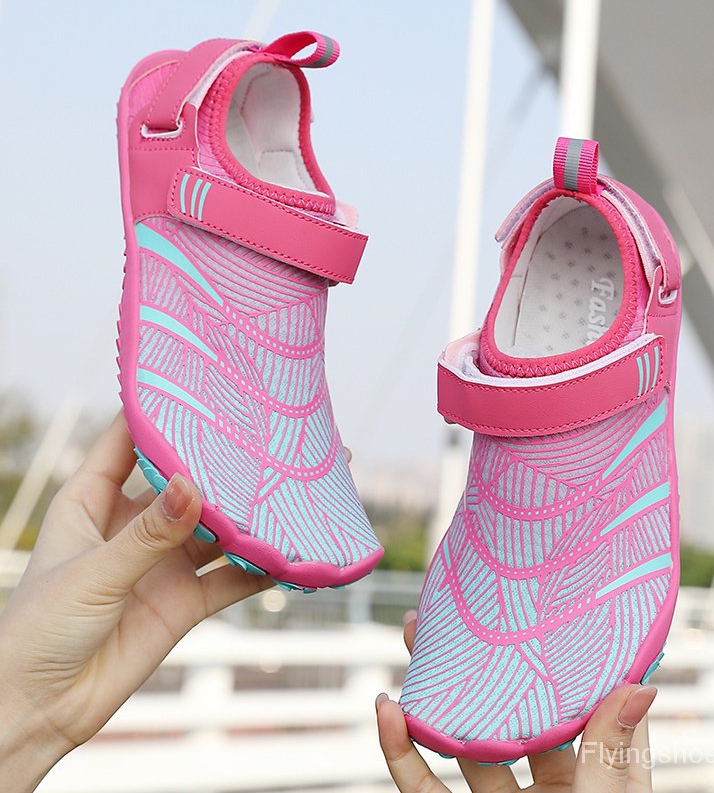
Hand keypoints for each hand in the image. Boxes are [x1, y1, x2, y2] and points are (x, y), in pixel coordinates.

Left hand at [0, 412, 272, 791]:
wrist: (40, 712)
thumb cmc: (38, 630)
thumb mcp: (91, 573)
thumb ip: (146, 535)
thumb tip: (191, 486)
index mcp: (93, 501)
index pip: (129, 442)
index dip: (160, 415)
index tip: (201, 389)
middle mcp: (133, 525)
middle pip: (184, 481)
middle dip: (220, 464)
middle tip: (263, 440)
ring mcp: (162, 563)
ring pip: (215, 528)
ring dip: (248, 515)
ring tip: (288, 491)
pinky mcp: (184, 602)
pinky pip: (230, 578)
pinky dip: (259, 567)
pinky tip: (288, 552)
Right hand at [376, 612, 655, 792]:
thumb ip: (609, 752)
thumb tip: (639, 682)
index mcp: (602, 769)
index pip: (590, 696)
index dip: (571, 652)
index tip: (547, 607)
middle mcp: (556, 779)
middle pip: (517, 706)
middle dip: (487, 661)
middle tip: (460, 616)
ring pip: (467, 739)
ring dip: (438, 696)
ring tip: (416, 645)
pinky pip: (429, 790)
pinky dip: (404, 755)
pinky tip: (388, 715)